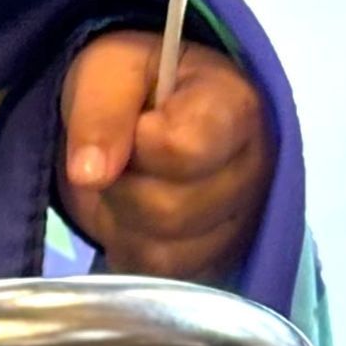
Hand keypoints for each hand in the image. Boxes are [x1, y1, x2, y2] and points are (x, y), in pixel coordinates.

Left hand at [58, 31, 273, 280]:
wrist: (152, 110)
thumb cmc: (139, 81)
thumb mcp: (109, 68)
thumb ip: (100, 111)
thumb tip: (88, 174)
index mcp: (236, 108)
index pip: (184, 149)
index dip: (138, 143)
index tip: (134, 123)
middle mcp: (257, 172)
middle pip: (170, 209)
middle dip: (121, 185)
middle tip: (120, 155)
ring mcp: (245, 224)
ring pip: (166, 254)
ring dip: (123, 220)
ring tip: (129, 182)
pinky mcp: (223, 260)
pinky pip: (163, 277)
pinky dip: (132, 248)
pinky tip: (135, 215)